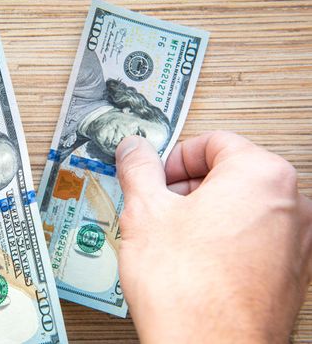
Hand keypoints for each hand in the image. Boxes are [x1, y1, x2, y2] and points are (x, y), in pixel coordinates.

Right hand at [115, 132, 311, 342]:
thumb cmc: (188, 287)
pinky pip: (251, 240)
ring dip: (202, 215)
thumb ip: (139, 168)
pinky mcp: (288, 275)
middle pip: (229, 174)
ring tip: (171, 240)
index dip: (175, 157)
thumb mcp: (146, 211)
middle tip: (158, 207)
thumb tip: (134, 149)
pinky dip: (221, 241)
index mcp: (261, 176)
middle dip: (187, 187)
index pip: (215, 141)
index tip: (156, 176)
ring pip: (240, 208)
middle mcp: (290, 205)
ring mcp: (294, 243)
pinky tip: (192, 264)